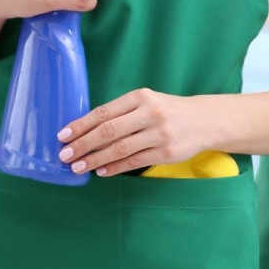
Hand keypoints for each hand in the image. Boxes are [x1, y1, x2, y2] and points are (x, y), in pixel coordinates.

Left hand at [56, 88, 216, 177]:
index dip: (81, 124)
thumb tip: (87, 130)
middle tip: (65, 155)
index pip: (104, 112)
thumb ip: (122, 112)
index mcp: (140, 97)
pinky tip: (101, 171)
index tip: (63, 135)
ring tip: (79, 167)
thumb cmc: (168, 110)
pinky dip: (115, 167)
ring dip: (95, 159)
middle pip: (108, 131)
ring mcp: (158, 134)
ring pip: (119, 149)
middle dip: (83, 144)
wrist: (205, 120)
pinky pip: (134, 162)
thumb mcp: (147, 102)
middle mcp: (149, 113)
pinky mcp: (166, 153)